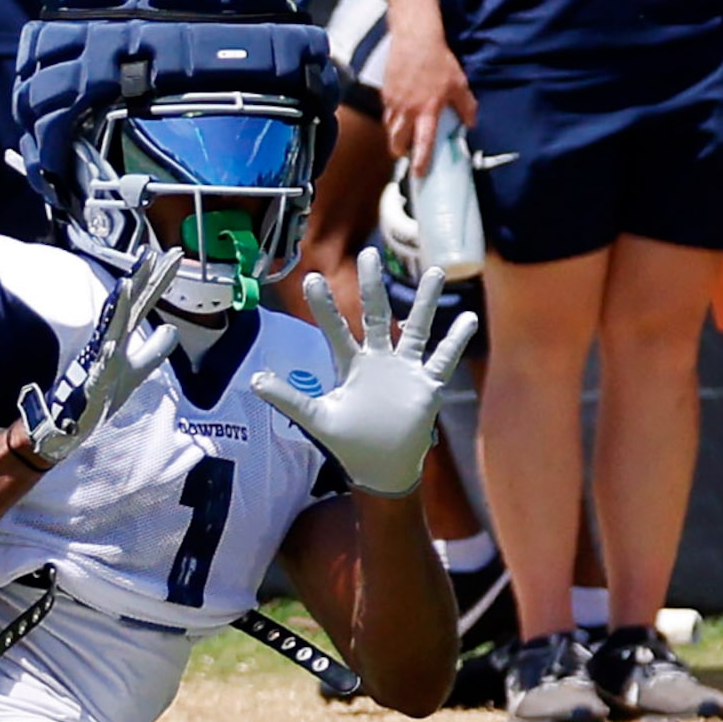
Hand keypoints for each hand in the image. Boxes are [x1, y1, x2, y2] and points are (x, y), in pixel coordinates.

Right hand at [13, 247, 182, 467]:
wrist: (72, 425)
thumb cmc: (102, 394)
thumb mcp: (137, 371)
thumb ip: (155, 350)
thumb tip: (172, 328)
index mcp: (122, 336)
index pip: (143, 302)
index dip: (159, 279)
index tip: (173, 254)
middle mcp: (111, 340)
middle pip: (130, 306)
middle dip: (142, 280)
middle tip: (155, 254)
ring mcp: (100, 358)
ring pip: (112, 328)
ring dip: (120, 305)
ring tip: (129, 281)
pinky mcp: (92, 380)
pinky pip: (101, 363)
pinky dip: (106, 352)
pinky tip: (111, 345)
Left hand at [252, 246, 477, 494]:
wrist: (381, 468)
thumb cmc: (348, 443)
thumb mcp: (315, 419)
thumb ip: (288, 399)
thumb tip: (254, 381)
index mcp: (350, 366)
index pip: (335, 330)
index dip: (324, 306)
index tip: (312, 278)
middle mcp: (377, 360)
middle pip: (375, 315)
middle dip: (372, 286)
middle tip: (368, 253)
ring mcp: (404, 370)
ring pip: (416, 328)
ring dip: (424, 302)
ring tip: (434, 271)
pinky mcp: (426, 385)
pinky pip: (443, 359)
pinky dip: (455, 341)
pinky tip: (469, 318)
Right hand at [378, 23, 476, 177]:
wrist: (415, 39)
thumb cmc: (437, 61)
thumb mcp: (459, 84)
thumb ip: (466, 106)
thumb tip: (471, 123)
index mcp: (427, 110)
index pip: (423, 143)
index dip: (421, 160)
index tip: (419, 174)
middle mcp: (408, 110)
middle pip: (397, 142)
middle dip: (400, 152)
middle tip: (407, 153)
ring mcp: (394, 103)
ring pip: (390, 130)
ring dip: (395, 137)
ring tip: (402, 138)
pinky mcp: (385, 94)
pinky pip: (387, 114)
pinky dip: (392, 120)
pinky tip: (399, 116)